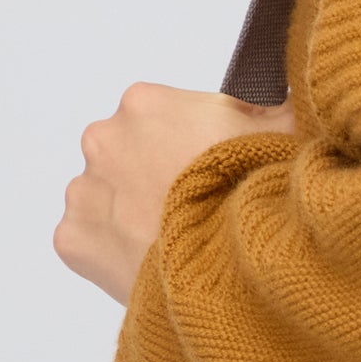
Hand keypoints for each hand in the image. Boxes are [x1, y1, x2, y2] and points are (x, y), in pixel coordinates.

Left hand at [54, 82, 296, 305]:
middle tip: (195, 203)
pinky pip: (91, 238)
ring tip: (174, 234)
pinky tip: (152, 257)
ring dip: (132, 210)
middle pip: (127, 152)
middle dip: (154, 172)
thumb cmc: (252, 191)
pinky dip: (115, 248)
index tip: (213, 167)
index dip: (192, 142)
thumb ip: (275, 107)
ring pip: (107, 195)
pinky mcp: (71, 237)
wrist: (225, 265)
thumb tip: (289, 97)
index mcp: (145, 103)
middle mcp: (102, 138)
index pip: (163, 116)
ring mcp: (83, 191)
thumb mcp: (284, 131)